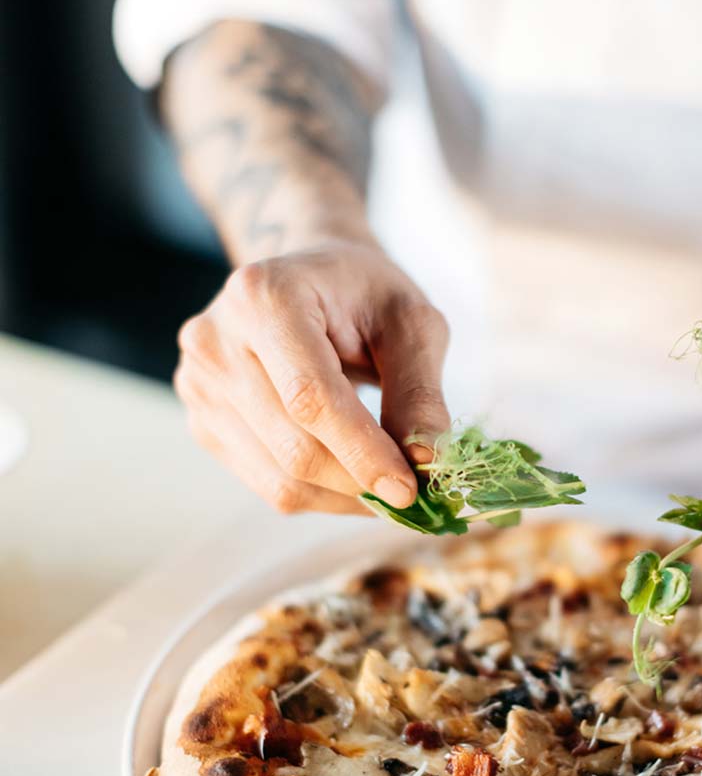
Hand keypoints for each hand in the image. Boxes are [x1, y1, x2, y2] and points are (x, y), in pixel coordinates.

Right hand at [174, 241, 449, 513]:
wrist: (311, 279)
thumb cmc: (366, 295)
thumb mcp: (412, 324)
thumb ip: (420, 392)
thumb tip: (427, 462)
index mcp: (266, 296)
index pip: (310, 397)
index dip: (362, 452)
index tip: (409, 489)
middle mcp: (216, 341)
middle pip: (295, 447)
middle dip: (361, 481)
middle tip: (413, 493)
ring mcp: (200, 385)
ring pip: (281, 478)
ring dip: (346, 496)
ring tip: (387, 481)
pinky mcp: (203, 421)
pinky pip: (268, 484)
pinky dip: (322, 494)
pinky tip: (352, 472)